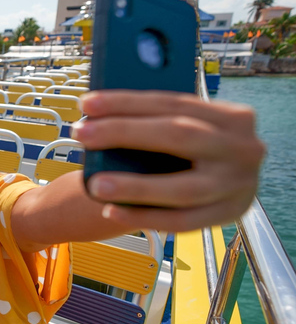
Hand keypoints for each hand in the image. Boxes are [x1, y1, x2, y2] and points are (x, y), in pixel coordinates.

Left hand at [73, 90, 264, 231]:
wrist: (236, 185)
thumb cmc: (199, 151)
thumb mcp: (195, 127)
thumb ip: (161, 121)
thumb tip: (104, 114)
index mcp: (232, 116)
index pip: (172, 102)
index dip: (127, 102)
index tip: (87, 103)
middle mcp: (241, 148)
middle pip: (178, 135)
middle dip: (124, 132)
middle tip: (81, 133)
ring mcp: (238, 186)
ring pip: (182, 188)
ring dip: (135, 187)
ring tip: (94, 185)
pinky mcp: (228, 215)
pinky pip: (181, 222)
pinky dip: (143, 217)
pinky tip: (111, 211)